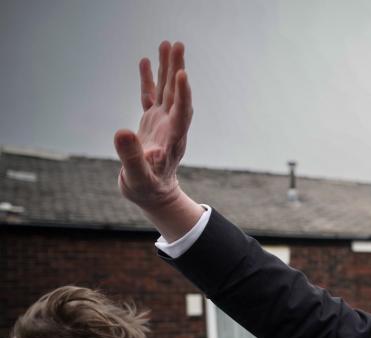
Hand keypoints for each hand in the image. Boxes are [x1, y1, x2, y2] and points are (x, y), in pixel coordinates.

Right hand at [114, 41, 202, 239]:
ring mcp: (162, 122)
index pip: (180, 114)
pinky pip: (151, 96)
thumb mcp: (137, 177)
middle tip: (177, 45)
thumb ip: (131, 157)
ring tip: (168, 44)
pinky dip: (149, 79)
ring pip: (166, 91)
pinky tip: (146, 61)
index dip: (182, 94)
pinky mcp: (152, 122)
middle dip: (177, 70)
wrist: (153, 194)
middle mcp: (171, 127)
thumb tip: (122, 132)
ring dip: (168, 68)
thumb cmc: (146, 188)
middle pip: (176, 95)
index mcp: (172, 140)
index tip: (182, 74)